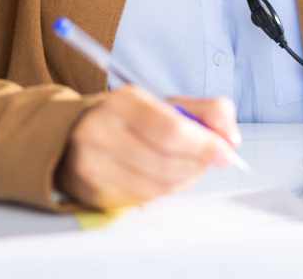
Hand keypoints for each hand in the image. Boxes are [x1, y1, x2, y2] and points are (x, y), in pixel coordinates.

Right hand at [55, 86, 240, 209]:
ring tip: (189, 167)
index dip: (204, 144)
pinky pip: (142, 200)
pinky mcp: (91, 193)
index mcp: (121, 103)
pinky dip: (164, 192)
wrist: (71, 134)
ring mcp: (92, 166)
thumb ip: (206, 111)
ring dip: (184, 179)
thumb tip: (232, 137)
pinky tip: (167, 178)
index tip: (227, 151)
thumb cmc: (127, 118)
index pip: (170, 129)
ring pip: (156, 185)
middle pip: (166, 161)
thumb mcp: (164, 103)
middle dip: (198, 163)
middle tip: (212, 159)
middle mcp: (101, 133)